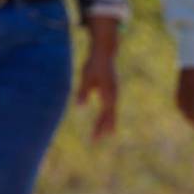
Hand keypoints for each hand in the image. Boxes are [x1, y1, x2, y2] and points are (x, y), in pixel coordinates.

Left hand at [77, 16, 118, 140]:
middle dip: (103, 128)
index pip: (104, 115)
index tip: (94, 137)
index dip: (99, 127)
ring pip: (112, 112)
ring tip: (107, 134)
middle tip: (96, 141)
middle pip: (109, 116)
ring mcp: (114, 93)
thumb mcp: (86, 77)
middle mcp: (113, 95)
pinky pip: (111, 106)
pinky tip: (106, 119)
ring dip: (109, 123)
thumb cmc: (94, 64)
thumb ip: (83, 92)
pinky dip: (109, 115)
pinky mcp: (112, 90)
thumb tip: (80, 107)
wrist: (105, 52)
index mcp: (108, 94)